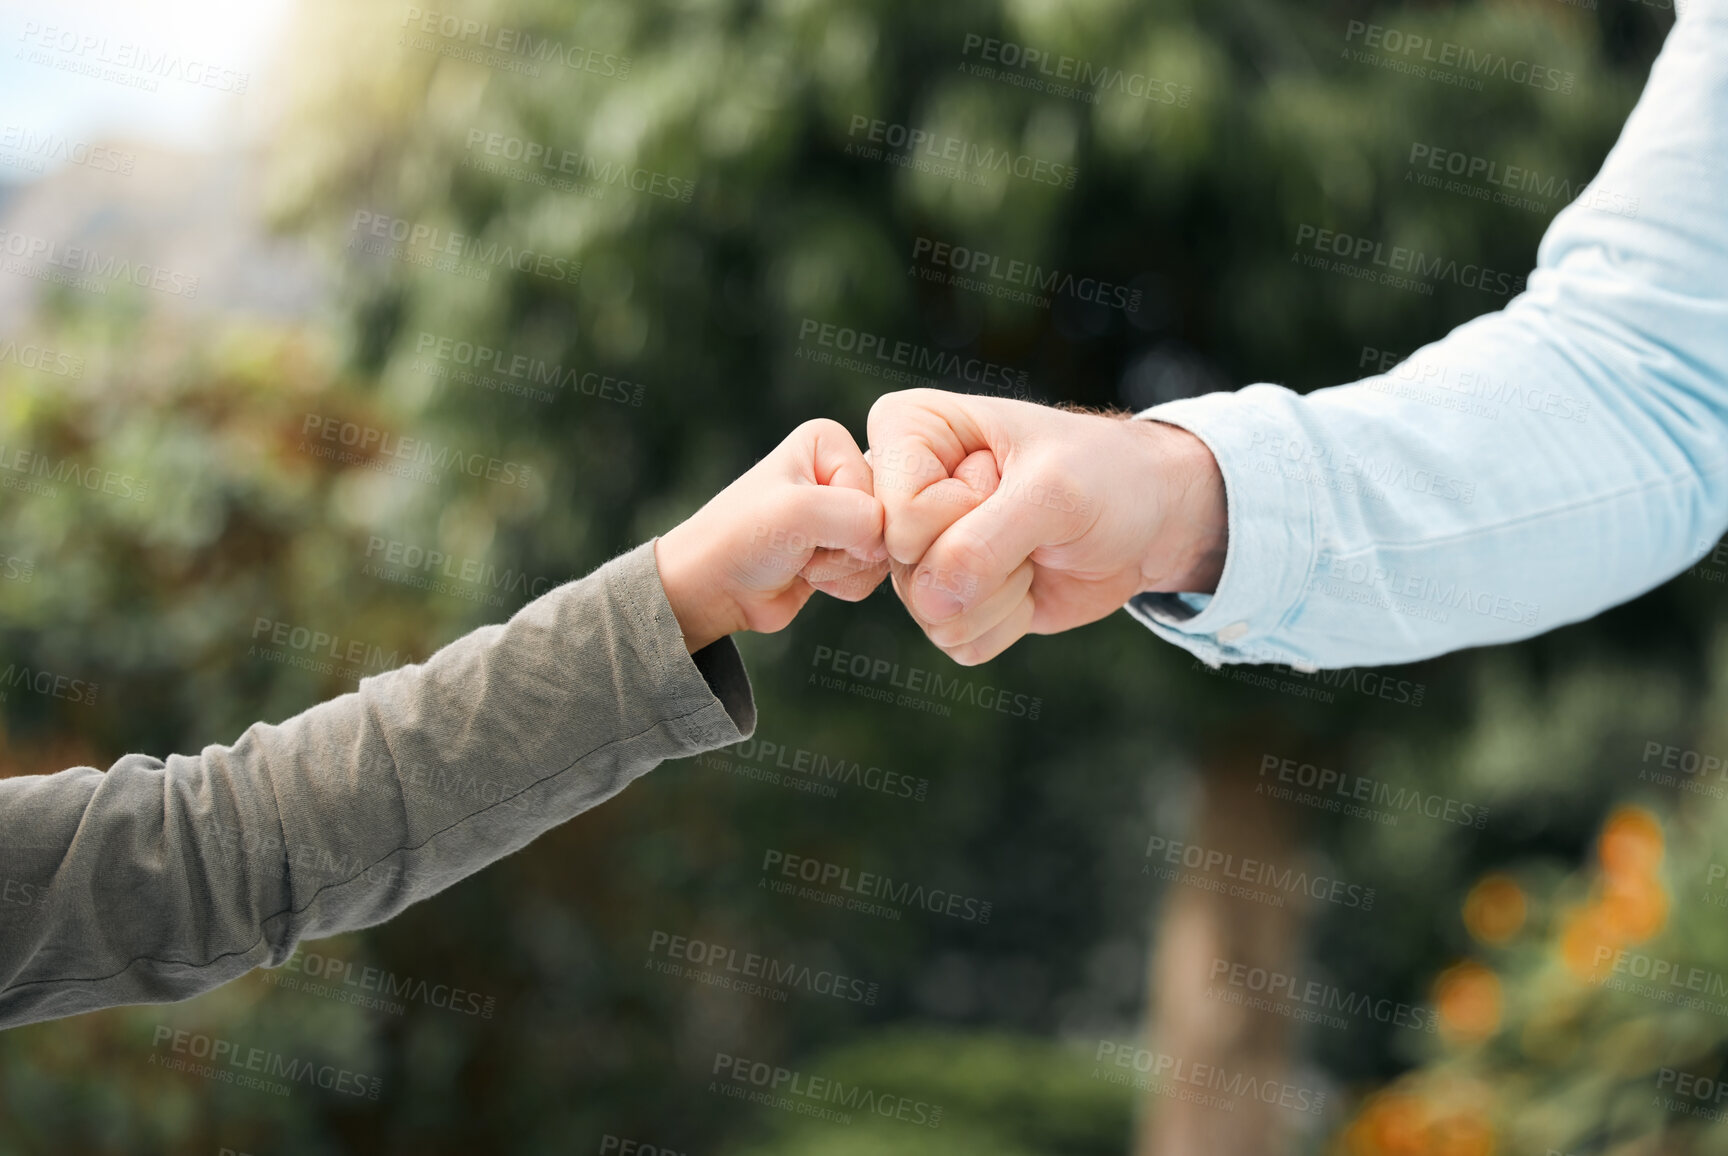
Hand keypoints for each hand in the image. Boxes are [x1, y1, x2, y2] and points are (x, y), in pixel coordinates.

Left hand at [655, 419, 889, 651]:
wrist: (713, 589)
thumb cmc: (742, 540)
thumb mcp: (800, 513)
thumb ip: (864, 517)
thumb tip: (894, 545)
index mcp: (829, 442)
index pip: (880, 489)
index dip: (847, 520)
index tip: (801, 522)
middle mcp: (842, 470)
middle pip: (888, 520)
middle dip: (847, 548)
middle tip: (801, 546)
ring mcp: (844, 512)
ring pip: (884, 551)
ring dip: (842, 568)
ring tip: (801, 560)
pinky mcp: (845, 550)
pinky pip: (873, 573)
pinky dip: (843, 583)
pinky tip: (807, 575)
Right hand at [867, 389, 1226, 664]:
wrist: (1148, 518)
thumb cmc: (1104, 476)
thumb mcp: (1053, 493)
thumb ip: (983, 544)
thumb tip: (930, 604)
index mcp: (906, 429)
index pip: (899, 514)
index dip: (963, 515)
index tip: (1008, 479)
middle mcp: (899, 491)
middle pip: (909, 568)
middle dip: (986, 560)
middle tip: (1028, 520)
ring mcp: (921, 551)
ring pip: (930, 613)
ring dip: (1002, 595)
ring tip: (1031, 547)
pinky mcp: (947, 600)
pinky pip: (957, 641)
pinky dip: (1008, 623)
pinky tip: (1030, 581)